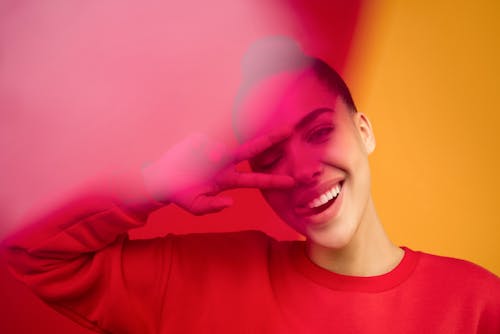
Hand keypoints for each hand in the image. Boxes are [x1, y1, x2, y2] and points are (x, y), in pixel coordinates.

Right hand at [143, 128, 294, 214]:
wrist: (162, 179)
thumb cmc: (181, 194)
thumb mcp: (196, 206)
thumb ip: (213, 207)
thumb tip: (230, 203)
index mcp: (227, 180)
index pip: (255, 180)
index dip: (274, 180)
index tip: (292, 182)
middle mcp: (226, 163)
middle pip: (253, 151)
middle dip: (272, 141)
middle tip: (291, 131)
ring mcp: (215, 150)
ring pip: (239, 136)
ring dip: (253, 127)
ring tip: (265, 116)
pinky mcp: (203, 139)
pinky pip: (219, 130)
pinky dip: (231, 122)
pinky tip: (245, 109)